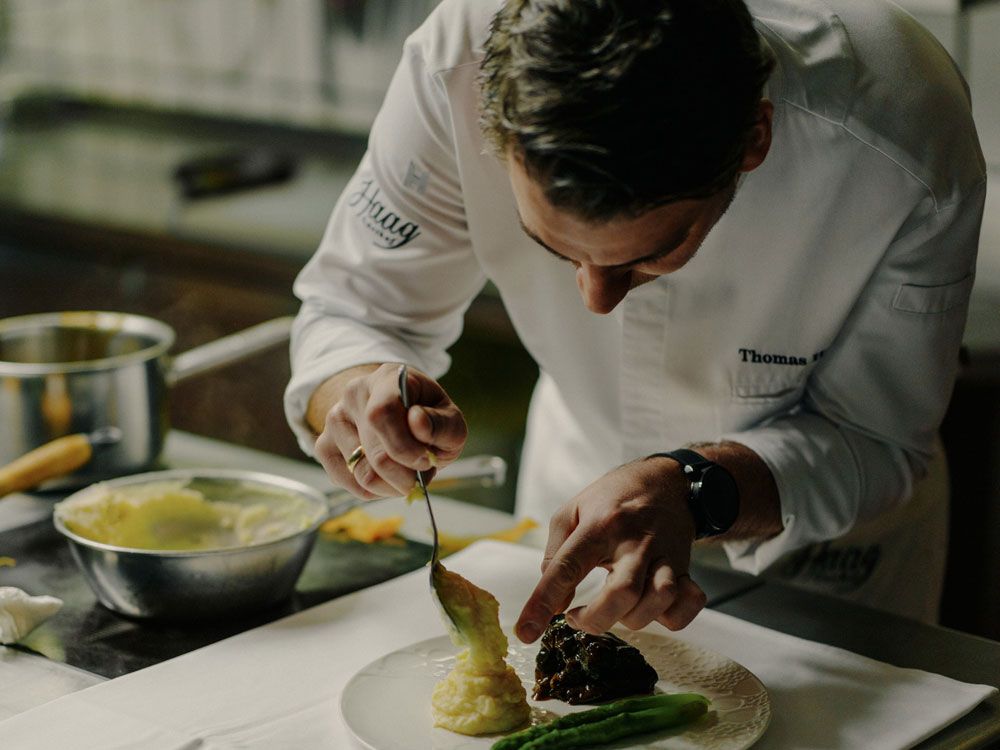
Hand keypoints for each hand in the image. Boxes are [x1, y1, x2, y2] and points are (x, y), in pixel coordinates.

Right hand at [313, 363, 466, 498]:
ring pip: (362, 474)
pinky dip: (376, 491)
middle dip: (406, 476)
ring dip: (393, 485)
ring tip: (408, 472)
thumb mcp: (450, 418)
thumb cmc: (428, 417)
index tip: (427, 461)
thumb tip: (418, 423)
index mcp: (387, 379)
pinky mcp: (323, 445)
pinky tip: (389, 477)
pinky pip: (350, 483)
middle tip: (424, 474)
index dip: (404, 447)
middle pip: (375, 453)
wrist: (399, 412)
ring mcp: (334, 420)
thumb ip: (442, 423)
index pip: (381, 414)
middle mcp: (354, 395)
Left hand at [515, 457, 705, 641]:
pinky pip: (687, 604)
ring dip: (633, 618)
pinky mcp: (686, 567)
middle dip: (596, 620)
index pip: (567, 568)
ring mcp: (664, 555)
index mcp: (600, 526)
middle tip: (578, 617)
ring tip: (615, 609)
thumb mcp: (573, 511)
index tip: (526, 630)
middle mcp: (635, 541)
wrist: (666, 481)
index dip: (543, 603)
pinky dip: (671, 617)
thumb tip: (554, 601)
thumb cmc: (613, 498)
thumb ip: (556, 553)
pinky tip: (651, 609)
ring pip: (658, 600)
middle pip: (622, 594)